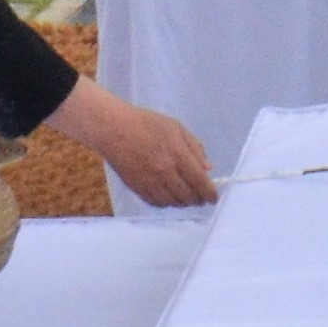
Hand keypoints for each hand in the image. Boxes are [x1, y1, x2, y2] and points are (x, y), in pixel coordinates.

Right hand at [49, 75, 219, 208]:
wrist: (113, 129)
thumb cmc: (147, 123)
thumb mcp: (176, 128)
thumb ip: (195, 148)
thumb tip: (208, 169)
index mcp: (177, 154)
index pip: (199, 181)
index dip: (210, 193)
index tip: (214, 198)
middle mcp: (164, 171)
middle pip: (187, 196)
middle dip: (198, 200)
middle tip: (202, 199)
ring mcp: (149, 182)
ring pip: (173, 202)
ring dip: (183, 203)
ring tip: (187, 198)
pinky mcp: (136, 187)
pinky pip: (156, 203)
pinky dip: (166, 203)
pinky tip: (169, 197)